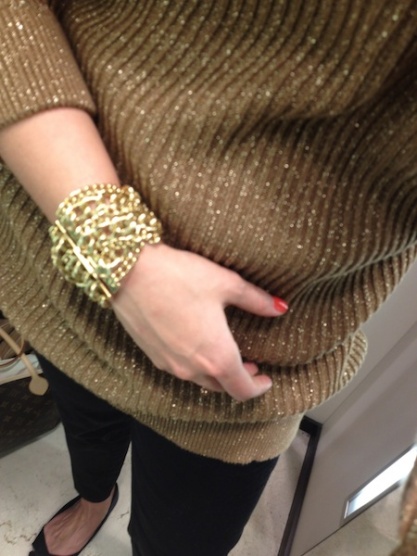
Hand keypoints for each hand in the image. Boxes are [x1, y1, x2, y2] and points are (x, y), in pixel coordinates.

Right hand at [111, 243, 287, 400]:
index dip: (258, 387)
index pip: (243, 390)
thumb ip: (256, 300)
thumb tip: (280, 307)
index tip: (266, 378)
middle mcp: (192, 368)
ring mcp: (169, 365)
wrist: (128, 272)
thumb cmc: (180, 276)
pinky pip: (179, 369)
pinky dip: (194, 365)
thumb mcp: (226, 283)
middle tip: (249, 364)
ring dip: (215, 373)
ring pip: (199, 381)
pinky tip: (195, 343)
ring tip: (223, 353)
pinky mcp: (152, 355)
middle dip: (238, 380)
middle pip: (221, 388)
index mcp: (217, 356)